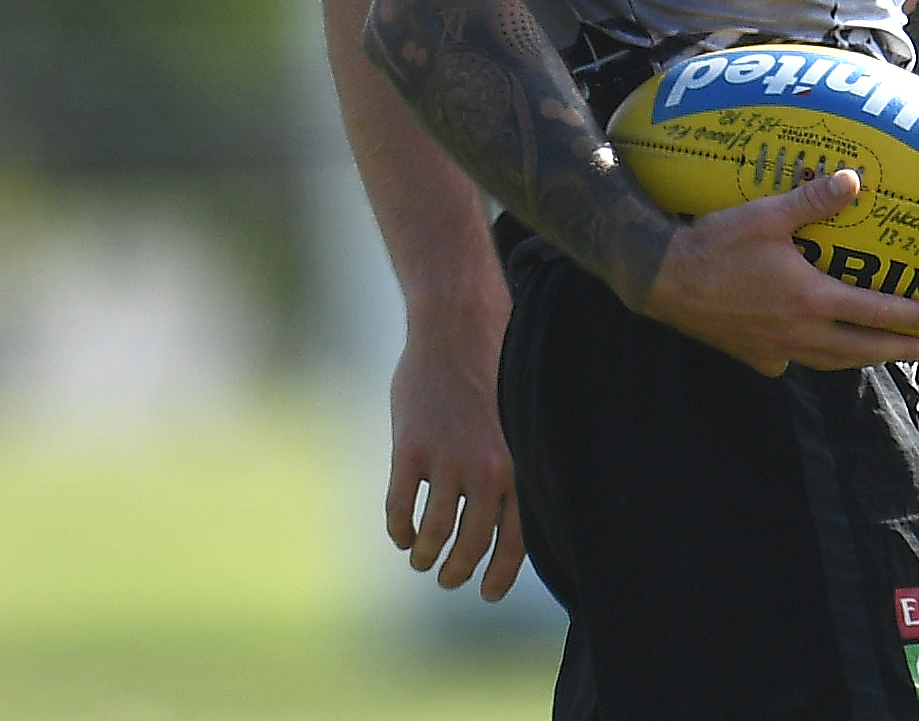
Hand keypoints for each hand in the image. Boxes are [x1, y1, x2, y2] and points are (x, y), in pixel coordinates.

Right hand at [385, 307, 526, 599]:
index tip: (487, 592)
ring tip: (421, 560)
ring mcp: (447, 460)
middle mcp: (488, 469)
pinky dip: (399, 529)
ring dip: (426, 555)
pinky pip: (401, 507)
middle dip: (460, 570)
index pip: (516, 539)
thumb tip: (510, 515)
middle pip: (473, 543)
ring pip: (435, 532)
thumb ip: (513, 467)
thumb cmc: (492, 371)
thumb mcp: (516, 423)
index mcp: (520, 465)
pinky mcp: (410, 451)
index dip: (500, 573)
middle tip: (449, 579)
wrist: (458, 326)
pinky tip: (400, 534)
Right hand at [640, 169, 918, 375]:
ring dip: (859, 360)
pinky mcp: (750, 355)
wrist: (661, 279)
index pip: (875, 314)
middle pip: (860, 349)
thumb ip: (813, 200)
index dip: (911, 318)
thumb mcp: (767, 215)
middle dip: (896, 350)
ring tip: (879, 359)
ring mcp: (774, 347)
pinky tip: (806, 354)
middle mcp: (799, 332)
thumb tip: (855, 181)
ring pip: (829, 362)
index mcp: (812, 299)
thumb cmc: (716, 245)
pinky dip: (806, 360)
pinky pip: (787, 363)